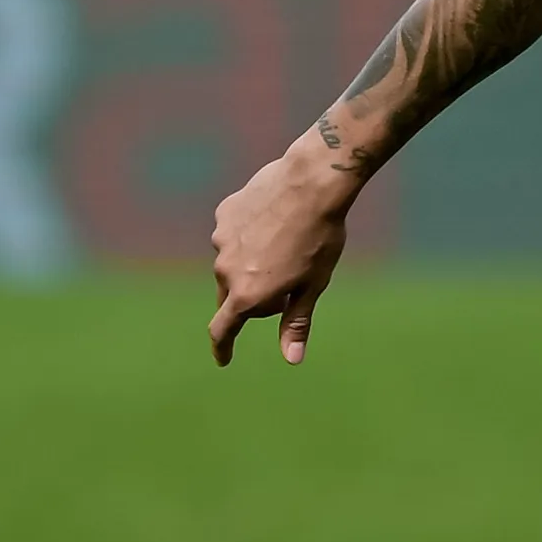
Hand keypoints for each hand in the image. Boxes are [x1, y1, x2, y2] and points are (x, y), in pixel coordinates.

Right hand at [208, 138, 352, 366]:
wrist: (311, 183)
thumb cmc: (319, 238)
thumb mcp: (312, 285)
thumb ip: (296, 322)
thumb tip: (291, 359)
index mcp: (247, 294)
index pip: (222, 329)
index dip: (222, 347)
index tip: (223, 358)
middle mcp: (226, 270)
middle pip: (230, 296)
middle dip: (250, 299)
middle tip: (285, 286)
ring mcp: (221, 240)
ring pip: (230, 264)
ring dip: (248, 265)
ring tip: (283, 245)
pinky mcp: (224, 214)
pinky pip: (232, 235)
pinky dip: (247, 236)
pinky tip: (272, 222)